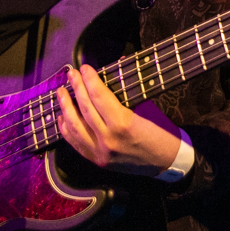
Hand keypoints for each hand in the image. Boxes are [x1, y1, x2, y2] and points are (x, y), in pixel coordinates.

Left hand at [56, 64, 182, 176]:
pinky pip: (76, 143)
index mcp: (123, 124)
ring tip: (61, 93)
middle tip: (71, 74)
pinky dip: (67, 130)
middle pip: (85, 109)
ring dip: (66, 108)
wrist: (168, 162)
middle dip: (76, 88)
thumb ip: (126, 94)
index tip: (85, 68)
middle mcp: (108, 139)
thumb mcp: (148, 109)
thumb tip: (112, 73)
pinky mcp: (98, 161)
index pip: (100, 97)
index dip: (90, 80)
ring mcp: (101, 152)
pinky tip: (62, 118)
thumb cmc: (162, 133)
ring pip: (75, 127)